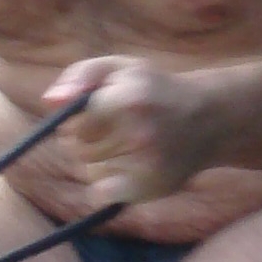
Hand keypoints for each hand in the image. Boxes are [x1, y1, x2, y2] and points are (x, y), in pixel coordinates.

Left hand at [44, 55, 236, 208]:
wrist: (210, 119)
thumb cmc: (154, 90)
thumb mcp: (121, 68)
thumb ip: (81, 75)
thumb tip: (51, 100)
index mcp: (131, 98)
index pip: (73, 122)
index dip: (80, 119)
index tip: (99, 114)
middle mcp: (141, 132)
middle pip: (79, 148)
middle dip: (89, 140)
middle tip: (117, 130)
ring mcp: (147, 164)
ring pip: (89, 170)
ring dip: (100, 161)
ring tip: (129, 146)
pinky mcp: (150, 188)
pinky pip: (100, 193)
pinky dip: (108, 185)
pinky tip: (129, 169)